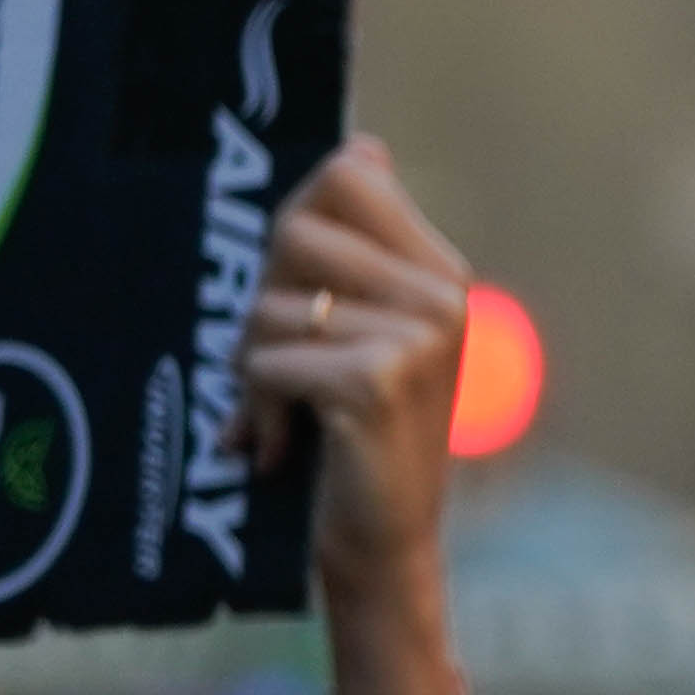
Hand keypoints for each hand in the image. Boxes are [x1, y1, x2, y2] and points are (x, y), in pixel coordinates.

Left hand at [251, 137, 468, 694]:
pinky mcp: (381, 381)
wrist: (381, 552)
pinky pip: (271, 359)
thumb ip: (351, 248)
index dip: (291, 224)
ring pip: (273, 304)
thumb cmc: (350, 441)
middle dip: (259, 303)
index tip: (294, 293)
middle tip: (271, 371)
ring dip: (253, 368)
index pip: (344, 174)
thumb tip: (364, 143)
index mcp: (438, 271)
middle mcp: (441, 295)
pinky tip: (286, 446)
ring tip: (283, 417)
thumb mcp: (354, 332)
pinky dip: (260, 408)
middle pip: (293, 230)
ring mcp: (418, 337)